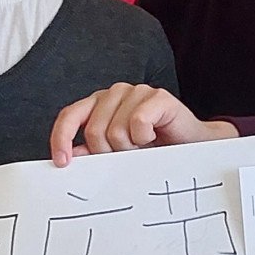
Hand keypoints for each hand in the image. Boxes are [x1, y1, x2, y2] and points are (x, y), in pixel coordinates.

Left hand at [48, 84, 233, 164]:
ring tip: (144, 147)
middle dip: (109, 153)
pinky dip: (145, 138)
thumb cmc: (155, 149)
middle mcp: (115, 93)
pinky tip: (155, 137)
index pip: (70, 116)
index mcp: (100, 104)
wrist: (193, 147)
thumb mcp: (118, 153)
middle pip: (95, 131)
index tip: (63, 163)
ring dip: (131, 148)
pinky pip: (138, 122)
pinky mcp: (158, 97)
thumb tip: (71, 157)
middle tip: (128, 156)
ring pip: (116, 130)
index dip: (61, 138)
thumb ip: (94, 151)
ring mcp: (137, 92)